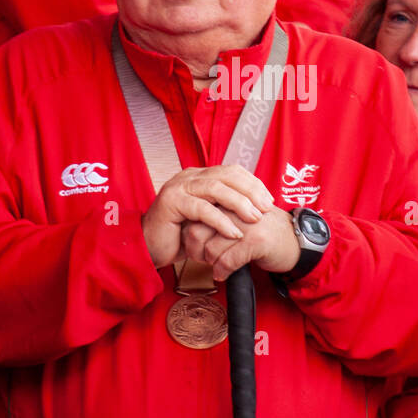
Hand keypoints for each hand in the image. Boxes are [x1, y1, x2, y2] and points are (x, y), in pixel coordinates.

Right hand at [141, 166, 273, 270]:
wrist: (148, 247)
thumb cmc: (179, 235)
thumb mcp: (207, 219)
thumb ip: (225, 208)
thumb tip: (257, 208)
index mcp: (198, 176)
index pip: (231, 171)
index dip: (253, 183)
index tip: (269, 200)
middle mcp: (189, 177)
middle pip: (226, 175)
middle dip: (251, 191)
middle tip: (266, 208)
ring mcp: (178, 187)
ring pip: (215, 188)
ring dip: (239, 203)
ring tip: (254, 218)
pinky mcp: (171, 203)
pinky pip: (201, 209)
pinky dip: (220, 221)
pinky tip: (233, 232)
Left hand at [181, 205, 300, 280]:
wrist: (297, 243)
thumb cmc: (265, 233)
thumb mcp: (239, 218)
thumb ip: (218, 218)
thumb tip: (187, 230)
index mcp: (230, 199)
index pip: (196, 213)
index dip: (189, 233)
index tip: (192, 245)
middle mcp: (237, 207)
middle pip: (197, 230)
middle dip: (194, 250)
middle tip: (200, 258)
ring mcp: (248, 223)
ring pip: (211, 248)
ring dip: (210, 263)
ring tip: (216, 265)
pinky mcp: (256, 240)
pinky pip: (227, 260)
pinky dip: (222, 272)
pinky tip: (224, 274)